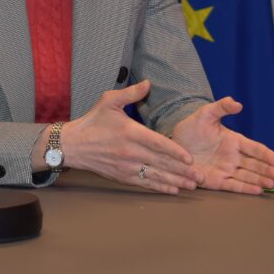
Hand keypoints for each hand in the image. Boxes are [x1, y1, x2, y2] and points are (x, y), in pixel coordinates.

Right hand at [59, 80, 204, 194]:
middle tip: (200, 177)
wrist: (73, 145)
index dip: (175, 152)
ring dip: (175, 181)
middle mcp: (130, 151)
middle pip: (161, 163)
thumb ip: (131, 93)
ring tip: (192, 186)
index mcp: (130, 132)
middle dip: (182, 171)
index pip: (158, 144)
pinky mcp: (121, 176)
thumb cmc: (92, 121)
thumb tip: (148, 83)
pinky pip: (145, 183)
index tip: (190, 159)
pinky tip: (173, 190)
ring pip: (155, 175)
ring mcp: (126, 166)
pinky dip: (160, 187)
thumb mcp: (109, 101)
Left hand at [171, 98, 273, 193]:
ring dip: (261, 180)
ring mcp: (226, 170)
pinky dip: (245, 188)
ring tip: (272, 184)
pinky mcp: (217, 181)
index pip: (253, 148)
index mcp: (234, 141)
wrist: (174, 145)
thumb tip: (237, 103)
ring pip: (248, 176)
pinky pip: (233, 185)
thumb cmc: (191, 128)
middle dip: (268, 170)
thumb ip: (221, 107)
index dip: (265, 153)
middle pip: (255, 164)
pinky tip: (258, 190)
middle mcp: (233, 157)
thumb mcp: (205, 114)